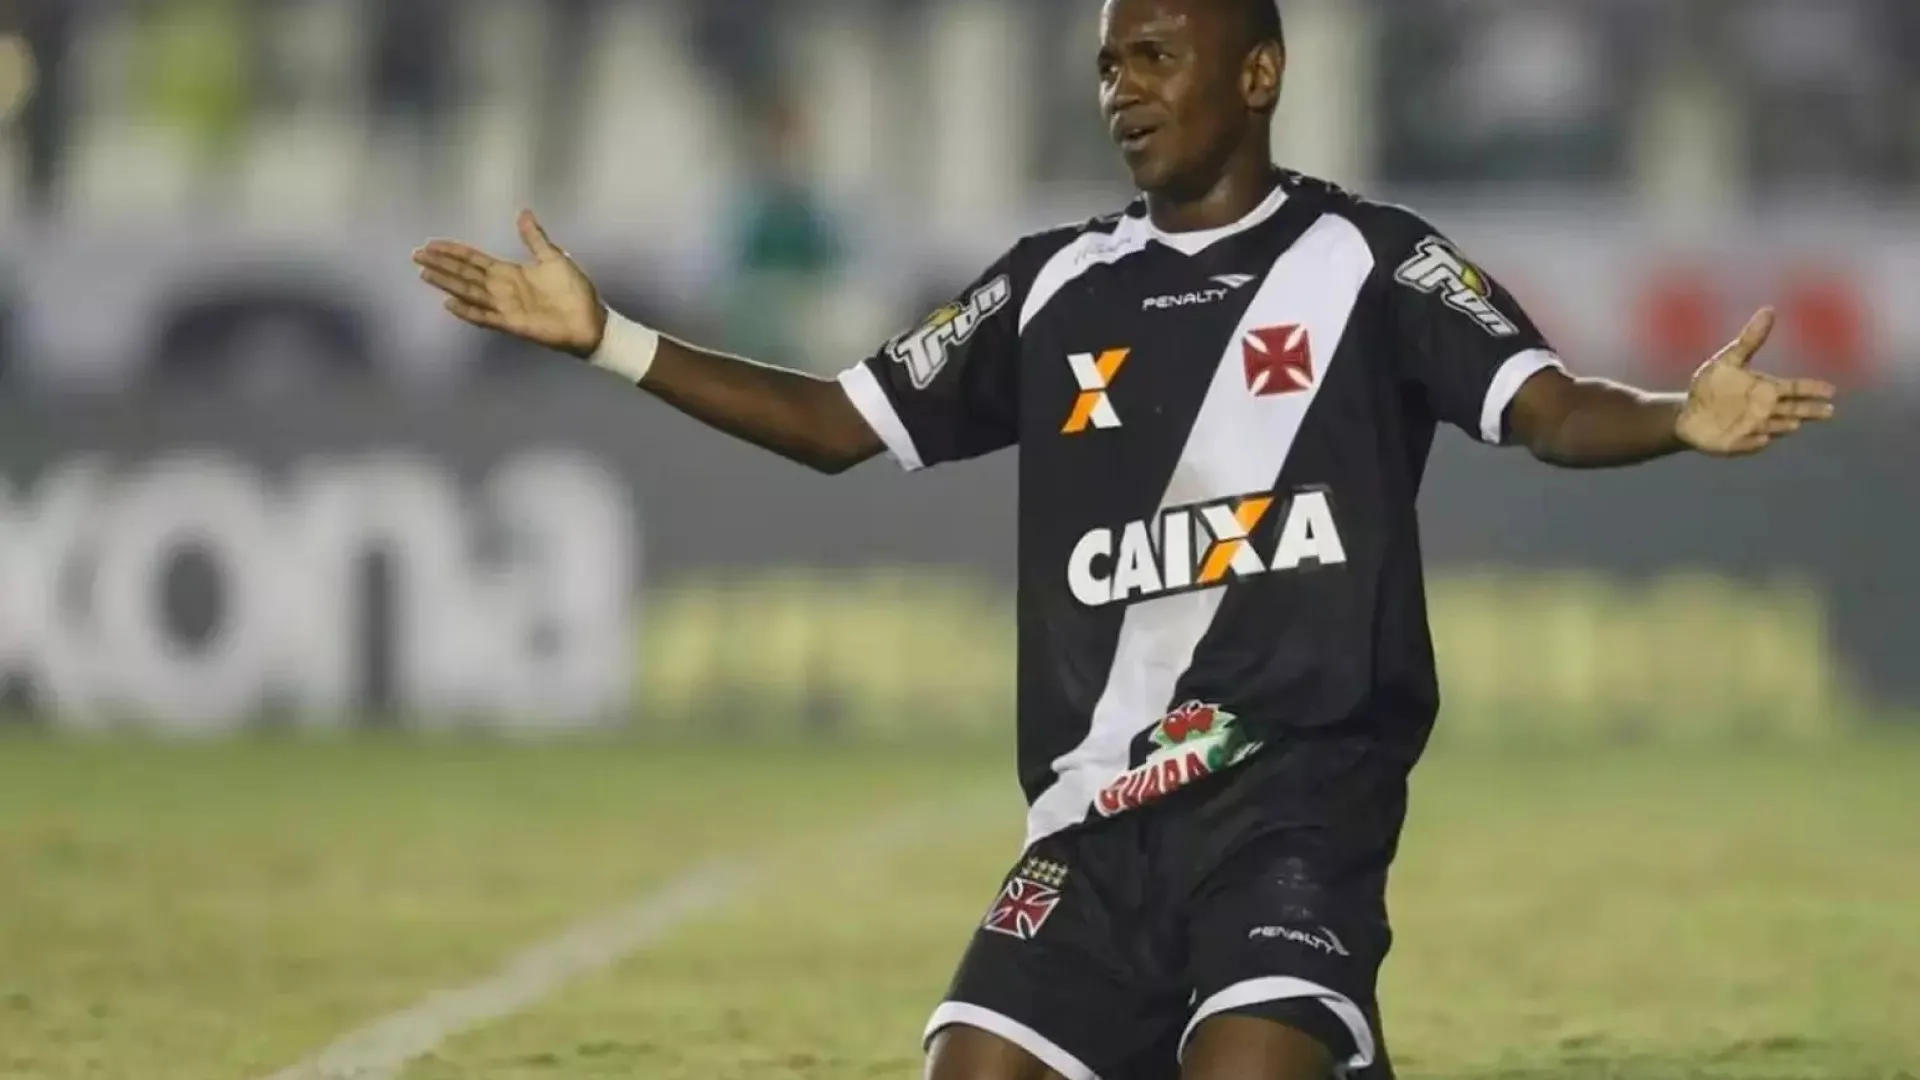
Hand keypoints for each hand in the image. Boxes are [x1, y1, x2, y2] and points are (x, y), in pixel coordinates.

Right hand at [412, 210, 606, 357]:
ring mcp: (505, 306)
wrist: (591, 320)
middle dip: (441, 264)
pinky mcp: (512, 323)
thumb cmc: (575, 291)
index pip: (474, 259)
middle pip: (465, 273)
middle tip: (416, 255)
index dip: (453, 251)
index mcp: (510, 272)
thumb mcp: (554, 258)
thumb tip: (523, 213)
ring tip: (424, 273)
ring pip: (469, 292)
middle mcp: (502, 288)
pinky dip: (467, 311)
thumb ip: (535, 239)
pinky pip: (485, 316)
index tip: (432, 243)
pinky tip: (449, 304)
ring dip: (447, 283)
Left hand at [1675, 308, 1837, 456]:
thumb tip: (1769, 309)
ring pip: (1773, 427)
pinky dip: (1755, 442)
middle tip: (1829, 411)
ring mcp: (1752, 428)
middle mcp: (1765, 410)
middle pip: (1793, 410)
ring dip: (1783, 426)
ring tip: (1795, 424)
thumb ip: (1750, 339)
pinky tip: (1764, 438)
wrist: (1686, 412)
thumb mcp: (1729, 360)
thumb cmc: (1711, 386)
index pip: (1796, 389)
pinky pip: (1747, 444)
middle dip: (1810, 411)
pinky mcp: (1734, 444)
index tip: (1831, 391)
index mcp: (1767, 390)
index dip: (1813, 389)